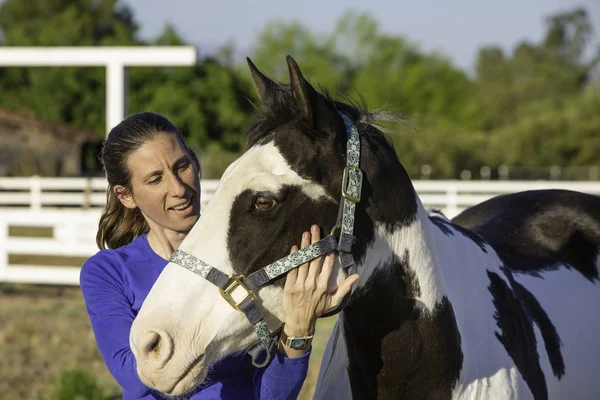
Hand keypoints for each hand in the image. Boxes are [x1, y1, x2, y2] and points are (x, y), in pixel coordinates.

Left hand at [279, 224, 358, 356]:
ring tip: (305, 233)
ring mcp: (300, 284)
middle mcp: (312, 284)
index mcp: (323, 286)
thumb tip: (357, 276)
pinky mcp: (290, 286)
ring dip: (304, 247)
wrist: (299, 322)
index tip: (328, 241)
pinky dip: (293, 258)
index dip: (327, 252)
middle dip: (315, 243)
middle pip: (315, 259)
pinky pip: (292, 270)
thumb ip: (345, 287)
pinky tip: (294, 248)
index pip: (327, 266)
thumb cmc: (317, 311)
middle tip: (315, 229)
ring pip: (303, 262)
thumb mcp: (334, 301)